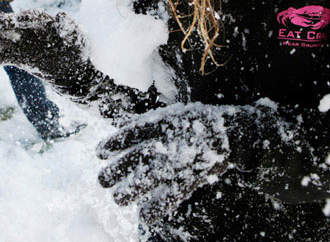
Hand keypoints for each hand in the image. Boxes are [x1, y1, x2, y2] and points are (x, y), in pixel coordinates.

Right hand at [0, 9, 89, 87]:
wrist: (72, 71)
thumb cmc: (76, 50)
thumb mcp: (77, 38)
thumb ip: (68, 27)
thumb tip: (60, 15)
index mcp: (44, 21)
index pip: (33, 16)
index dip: (25, 17)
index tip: (19, 20)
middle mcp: (29, 29)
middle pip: (12, 23)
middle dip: (3, 23)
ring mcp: (21, 43)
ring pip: (2, 38)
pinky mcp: (16, 58)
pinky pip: (1, 57)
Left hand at [96, 103, 239, 223]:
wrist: (230, 132)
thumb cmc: (196, 123)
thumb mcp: (170, 114)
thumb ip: (146, 123)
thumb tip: (121, 127)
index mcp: (159, 125)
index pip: (127, 135)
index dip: (111, 144)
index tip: (100, 153)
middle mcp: (164, 144)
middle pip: (130, 161)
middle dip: (112, 172)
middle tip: (102, 181)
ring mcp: (175, 163)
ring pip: (143, 181)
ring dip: (126, 192)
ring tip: (117, 198)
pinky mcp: (187, 180)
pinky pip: (167, 200)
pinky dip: (154, 210)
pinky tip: (144, 215)